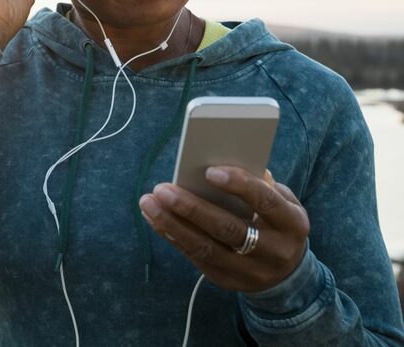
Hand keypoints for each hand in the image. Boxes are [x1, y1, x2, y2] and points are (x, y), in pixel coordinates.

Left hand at [138, 166, 309, 292]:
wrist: (286, 275)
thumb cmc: (276, 222)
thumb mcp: (282, 202)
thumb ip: (259, 184)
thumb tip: (225, 161)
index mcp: (292, 224)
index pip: (265, 202)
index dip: (239, 185)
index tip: (210, 171)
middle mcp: (273, 251)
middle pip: (228, 229)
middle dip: (192, 208)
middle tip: (162, 189)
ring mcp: (249, 270)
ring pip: (206, 248)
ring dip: (172, 224)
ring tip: (149, 202)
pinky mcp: (226, 280)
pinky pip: (195, 257)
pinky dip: (172, 235)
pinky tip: (155, 218)